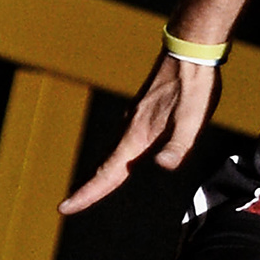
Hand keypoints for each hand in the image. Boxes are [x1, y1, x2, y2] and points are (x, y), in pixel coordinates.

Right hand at [60, 45, 223, 212]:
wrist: (190, 52)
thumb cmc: (194, 86)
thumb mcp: (193, 119)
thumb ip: (179, 145)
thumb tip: (162, 166)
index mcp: (138, 135)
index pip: (108, 172)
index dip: (88, 193)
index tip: (66, 207)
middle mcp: (130, 129)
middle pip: (105, 166)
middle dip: (88, 188)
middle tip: (68, 206)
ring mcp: (135, 119)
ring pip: (113, 154)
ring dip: (101, 174)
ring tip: (90, 191)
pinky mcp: (143, 112)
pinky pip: (123, 143)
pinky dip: (116, 159)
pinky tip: (123, 161)